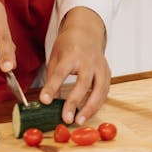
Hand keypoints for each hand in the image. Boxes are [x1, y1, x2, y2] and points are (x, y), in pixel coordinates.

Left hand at [39, 7, 109, 124]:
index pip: (60, 73)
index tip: (44, 100)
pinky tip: (89, 112)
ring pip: (99, 89)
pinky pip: (104, 91)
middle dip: (74, 102)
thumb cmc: (69, 44)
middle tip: (66, 119)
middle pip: (82, 83)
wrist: (87, 30)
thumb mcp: (55, 55)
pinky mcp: (107, 72)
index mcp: (71, 54)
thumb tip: (49, 100)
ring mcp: (100, 66)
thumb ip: (53, 77)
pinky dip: (98, 104)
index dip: (52, 87)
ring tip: (79, 120)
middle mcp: (88, 60)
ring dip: (90, 108)